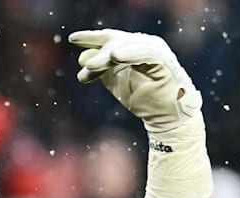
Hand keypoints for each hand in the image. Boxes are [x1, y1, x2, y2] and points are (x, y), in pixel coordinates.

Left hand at [69, 29, 200, 132]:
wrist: (166, 119)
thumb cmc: (145, 100)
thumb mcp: (116, 83)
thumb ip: (101, 70)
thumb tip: (82, 57)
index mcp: (135, 48)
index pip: (112, 38)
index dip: (92, 37)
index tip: (73, 39)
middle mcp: (147, 46)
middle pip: (118, 41)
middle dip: (99, 51)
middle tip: (85, 65)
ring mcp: (157, 53)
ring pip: (129, 47)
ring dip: (109, 56)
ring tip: (92, 65)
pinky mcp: (165, 63)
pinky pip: (147, 54)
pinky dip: (131, 54)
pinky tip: (115, 55)